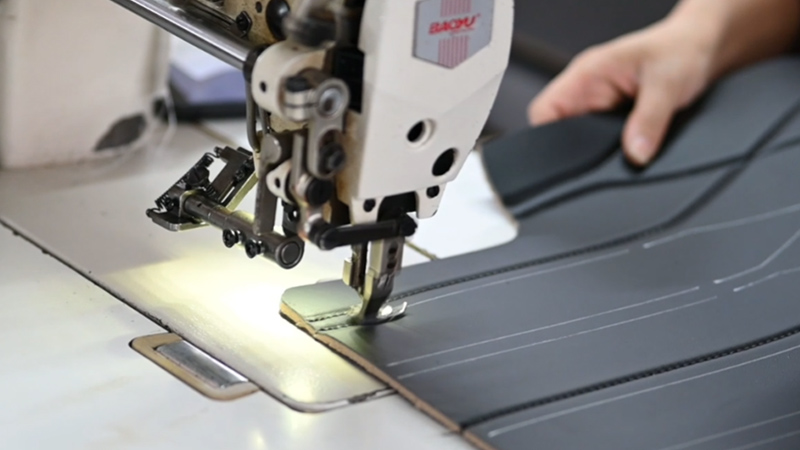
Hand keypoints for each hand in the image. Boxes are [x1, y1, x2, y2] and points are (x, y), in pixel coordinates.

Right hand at [528, 21, 715, 165]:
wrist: (701, 47)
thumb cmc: (681, 50)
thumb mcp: (668, 84)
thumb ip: (649, 121)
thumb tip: (635, 155)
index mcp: (586, 73)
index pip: (543, 111)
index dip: (545, 137)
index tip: (566, 157)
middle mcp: (586, 89)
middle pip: (556, 129)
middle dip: (576, 148)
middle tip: (606, 152)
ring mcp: (597, 104)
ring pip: (578, 137)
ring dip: (596, 148)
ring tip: (624, 144)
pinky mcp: (611, 117)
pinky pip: (598, 139)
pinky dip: (610, 148)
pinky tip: (628, 146)